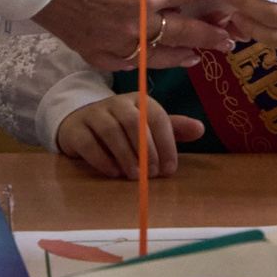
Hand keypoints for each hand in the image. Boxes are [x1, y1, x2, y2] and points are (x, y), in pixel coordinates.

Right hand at [31, 0, 237, 70]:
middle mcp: (138, 24)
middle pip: (185, 31)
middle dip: (211, 34)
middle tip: (230, 38)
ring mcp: (119, 44)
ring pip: (162, 54)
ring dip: (186, 54)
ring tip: (202, 55)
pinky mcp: (99, 55)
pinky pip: (133, 64)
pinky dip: (152, 61)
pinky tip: (160, 59)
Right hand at [56, 95, 205, 177]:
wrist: (79, 122)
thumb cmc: (121, 128)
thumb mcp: (148, 126)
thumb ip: (172, 129)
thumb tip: (200, 129)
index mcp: (139, 100)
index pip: (156, 116)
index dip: (166, 143)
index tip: (170, 168)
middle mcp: (117, 103)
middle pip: (133, 122)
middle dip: (146, 150)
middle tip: (153, 174)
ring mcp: (94, 114)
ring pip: (111, 131)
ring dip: (126, 155)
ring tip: (136, 176)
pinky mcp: (76, 129)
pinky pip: (89, 143)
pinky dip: (102, 160)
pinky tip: (114, 173)